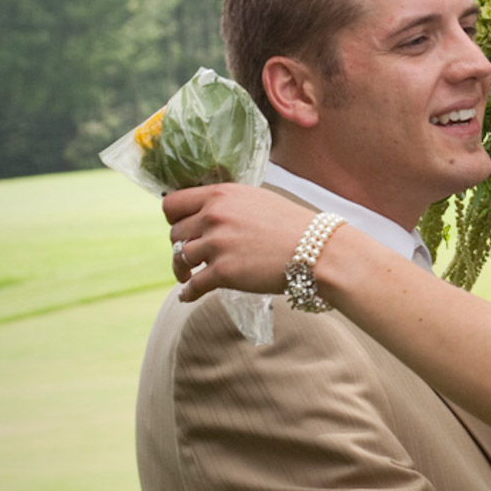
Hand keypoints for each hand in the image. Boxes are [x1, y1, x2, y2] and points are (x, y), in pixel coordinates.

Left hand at [163, 183, 317, 300]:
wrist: (318, 250)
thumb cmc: (294, 225)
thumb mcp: (257, 200)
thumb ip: (228, 204)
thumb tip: (206, 214)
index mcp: (221, 195)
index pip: (172, 203)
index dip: (173, 218)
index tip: (180, 227)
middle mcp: (214, 216)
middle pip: (174, 233)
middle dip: (181, 245)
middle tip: (191, 256)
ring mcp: (218, 245)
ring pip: (181, 258)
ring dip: (183, 269)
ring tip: (188, 276)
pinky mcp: (224, 272)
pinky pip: (193, 285)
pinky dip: (188, 293)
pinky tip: (189, 296)